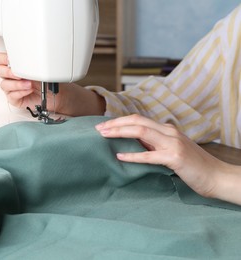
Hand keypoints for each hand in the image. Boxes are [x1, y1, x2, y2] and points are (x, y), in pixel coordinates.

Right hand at [0, 52, 55, 110]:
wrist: (53, 95)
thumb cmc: (46, 81)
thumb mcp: (39, 68)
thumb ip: (31, 62)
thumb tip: (29, 57)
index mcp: (14, 66)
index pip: (0, 59)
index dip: (3, 58)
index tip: (11, 58)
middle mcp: (11, 77)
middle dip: (8, 71)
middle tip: (19, 73)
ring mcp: (11, 88)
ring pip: (4, 84)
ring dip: (17, 84)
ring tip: (28, 84)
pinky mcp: (14, 99)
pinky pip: (11, 96)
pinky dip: (20, 92)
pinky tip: (29, 90)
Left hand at [95, 114, 229, 198]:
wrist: (216, 176)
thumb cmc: (193, 165)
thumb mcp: (170, 149)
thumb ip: (154, 143)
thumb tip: (132, 141)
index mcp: (167, 129)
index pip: (138, 119)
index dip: (119, 121)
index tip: (104, 126)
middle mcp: (169, 132)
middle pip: (136, 121)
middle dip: (115, 123)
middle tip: (98, 129)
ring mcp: (172, 143)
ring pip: (141, 131)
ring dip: (119, 132)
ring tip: (104, 136)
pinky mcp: (174, 157)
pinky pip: (149, 155)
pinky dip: (132, 155)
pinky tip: (120, 156)